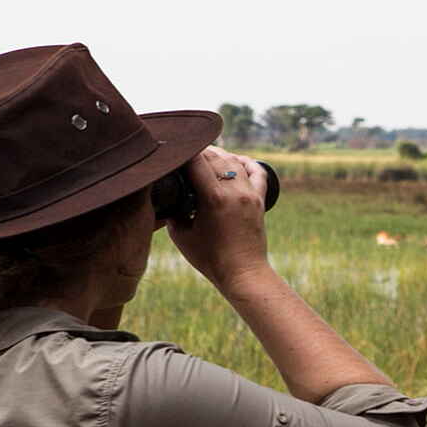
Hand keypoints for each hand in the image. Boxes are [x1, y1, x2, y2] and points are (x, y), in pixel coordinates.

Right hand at [166, 145, 271, 288]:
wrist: (243, 273)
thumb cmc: (210, 259)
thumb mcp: (181, 235)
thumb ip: (172, 211)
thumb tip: (167, 195)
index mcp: (214, 198)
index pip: (195, 161)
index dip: (180, 154)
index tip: (171, 155)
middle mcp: (235, 191)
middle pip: (215, 157)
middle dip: (197, 152)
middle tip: (184, 156)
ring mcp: (250, 194)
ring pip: (234, 161)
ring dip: (218, 155)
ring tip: (204, 157)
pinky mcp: (260, 200)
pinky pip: (257, 172)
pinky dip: (245, 163)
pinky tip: (235, 161)